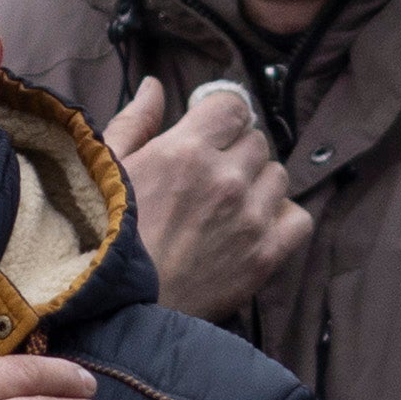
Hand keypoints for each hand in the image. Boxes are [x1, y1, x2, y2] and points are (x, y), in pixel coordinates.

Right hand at [109, 72, 312, 320]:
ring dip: (258, 185)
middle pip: (257, 142)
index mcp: (185, 150)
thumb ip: (136, 122)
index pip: (233, 106)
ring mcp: (249, 218)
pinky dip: (282, 218)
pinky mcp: (265, 256)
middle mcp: (225, 179)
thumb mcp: (106, 171)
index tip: (211, 133)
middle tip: (211, 179)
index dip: (222, 117)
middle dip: (237, 153)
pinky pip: (299, 218)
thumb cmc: (102, 240)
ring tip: (228, 207)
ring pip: (278, 176)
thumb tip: (156, 86)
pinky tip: (254, 227)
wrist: (115, 313)